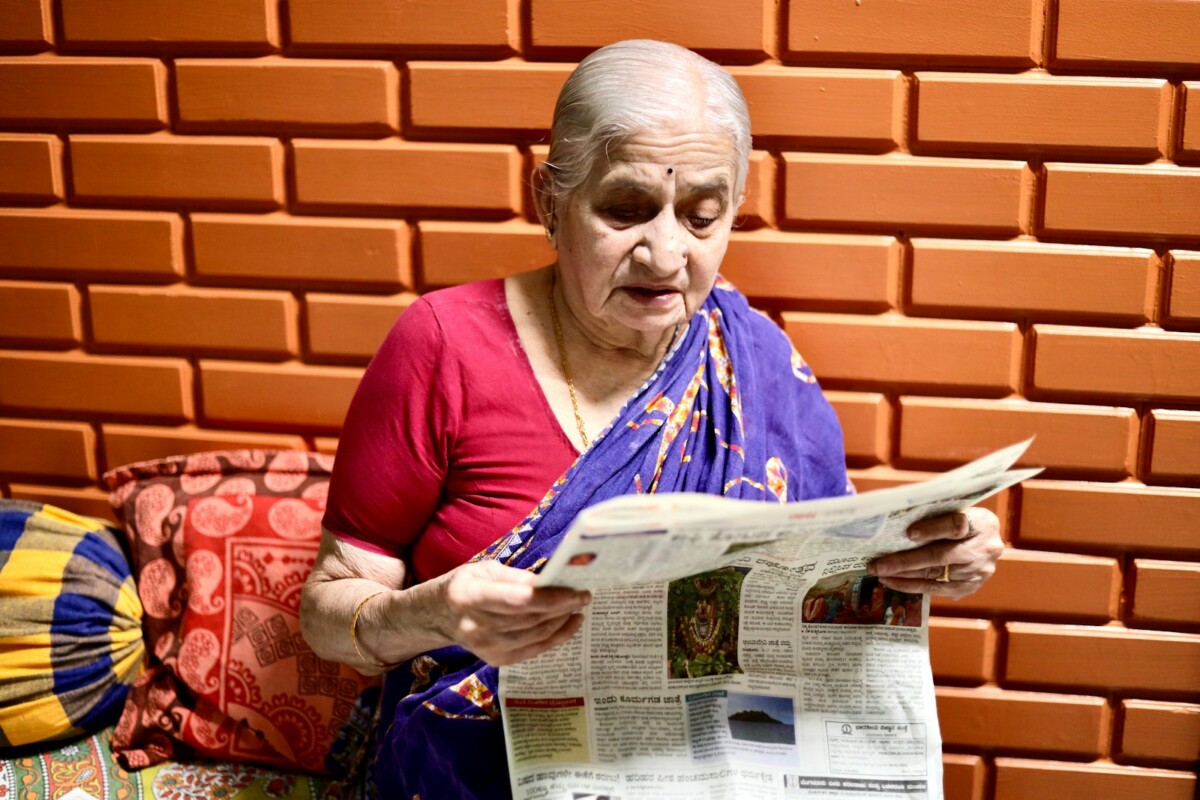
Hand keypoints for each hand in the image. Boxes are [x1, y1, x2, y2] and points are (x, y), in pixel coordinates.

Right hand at [437, 560, 590, 665]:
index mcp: (470, 596)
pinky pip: (532, 650)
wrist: (437, 616)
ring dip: (562, 622)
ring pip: (535, 636)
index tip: (576, 589)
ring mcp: (485, 647)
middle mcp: (476, 626)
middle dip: (562, 607)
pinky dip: (555, 638)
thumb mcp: (484, 570)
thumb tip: (550, 581)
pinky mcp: (494, 660)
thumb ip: (516, 577)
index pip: (518, 600)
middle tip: (584, 595)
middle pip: (530, 619)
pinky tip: (568, 624)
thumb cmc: (464, 585)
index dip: (551, 597)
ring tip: (578, 607)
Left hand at [868, 508, 1002, 598]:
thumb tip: (897, 523)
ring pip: (936, 575)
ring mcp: (979, 572)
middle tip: (878, 564)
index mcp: (983, 522)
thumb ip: (934, 514)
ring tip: (881, 573)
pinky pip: (938, 590)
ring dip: (904, 576)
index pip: (956, 525)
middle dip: (905, 561)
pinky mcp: (971, 587)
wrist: (987, 540)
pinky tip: (894, 582)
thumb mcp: (955, 509)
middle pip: (941, 556)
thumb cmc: (961, 518)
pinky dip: (913, 586)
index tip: (909, 533)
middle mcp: (985, 549)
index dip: (932, 529)